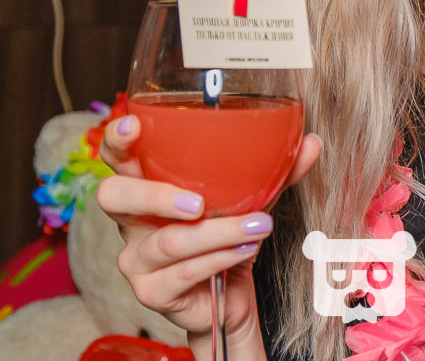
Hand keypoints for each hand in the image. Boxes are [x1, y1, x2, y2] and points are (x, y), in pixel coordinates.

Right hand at [97, 114, 321, 357]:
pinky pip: (183, 273)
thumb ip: (276, 172)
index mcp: (145, 184)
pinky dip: (220, 258)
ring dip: (219, 232)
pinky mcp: (151, 291)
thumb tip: (310, 143)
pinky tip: (245, 250)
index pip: (116, 157)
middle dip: (154, 195)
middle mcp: (132, 220)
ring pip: (168, 241)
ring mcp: (136, 258)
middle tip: (197, 202)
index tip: (134, 126)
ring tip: (258, 226)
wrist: (229, 297)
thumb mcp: (250, 199)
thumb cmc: (227, 236)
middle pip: (114, 197)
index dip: (117, 140)